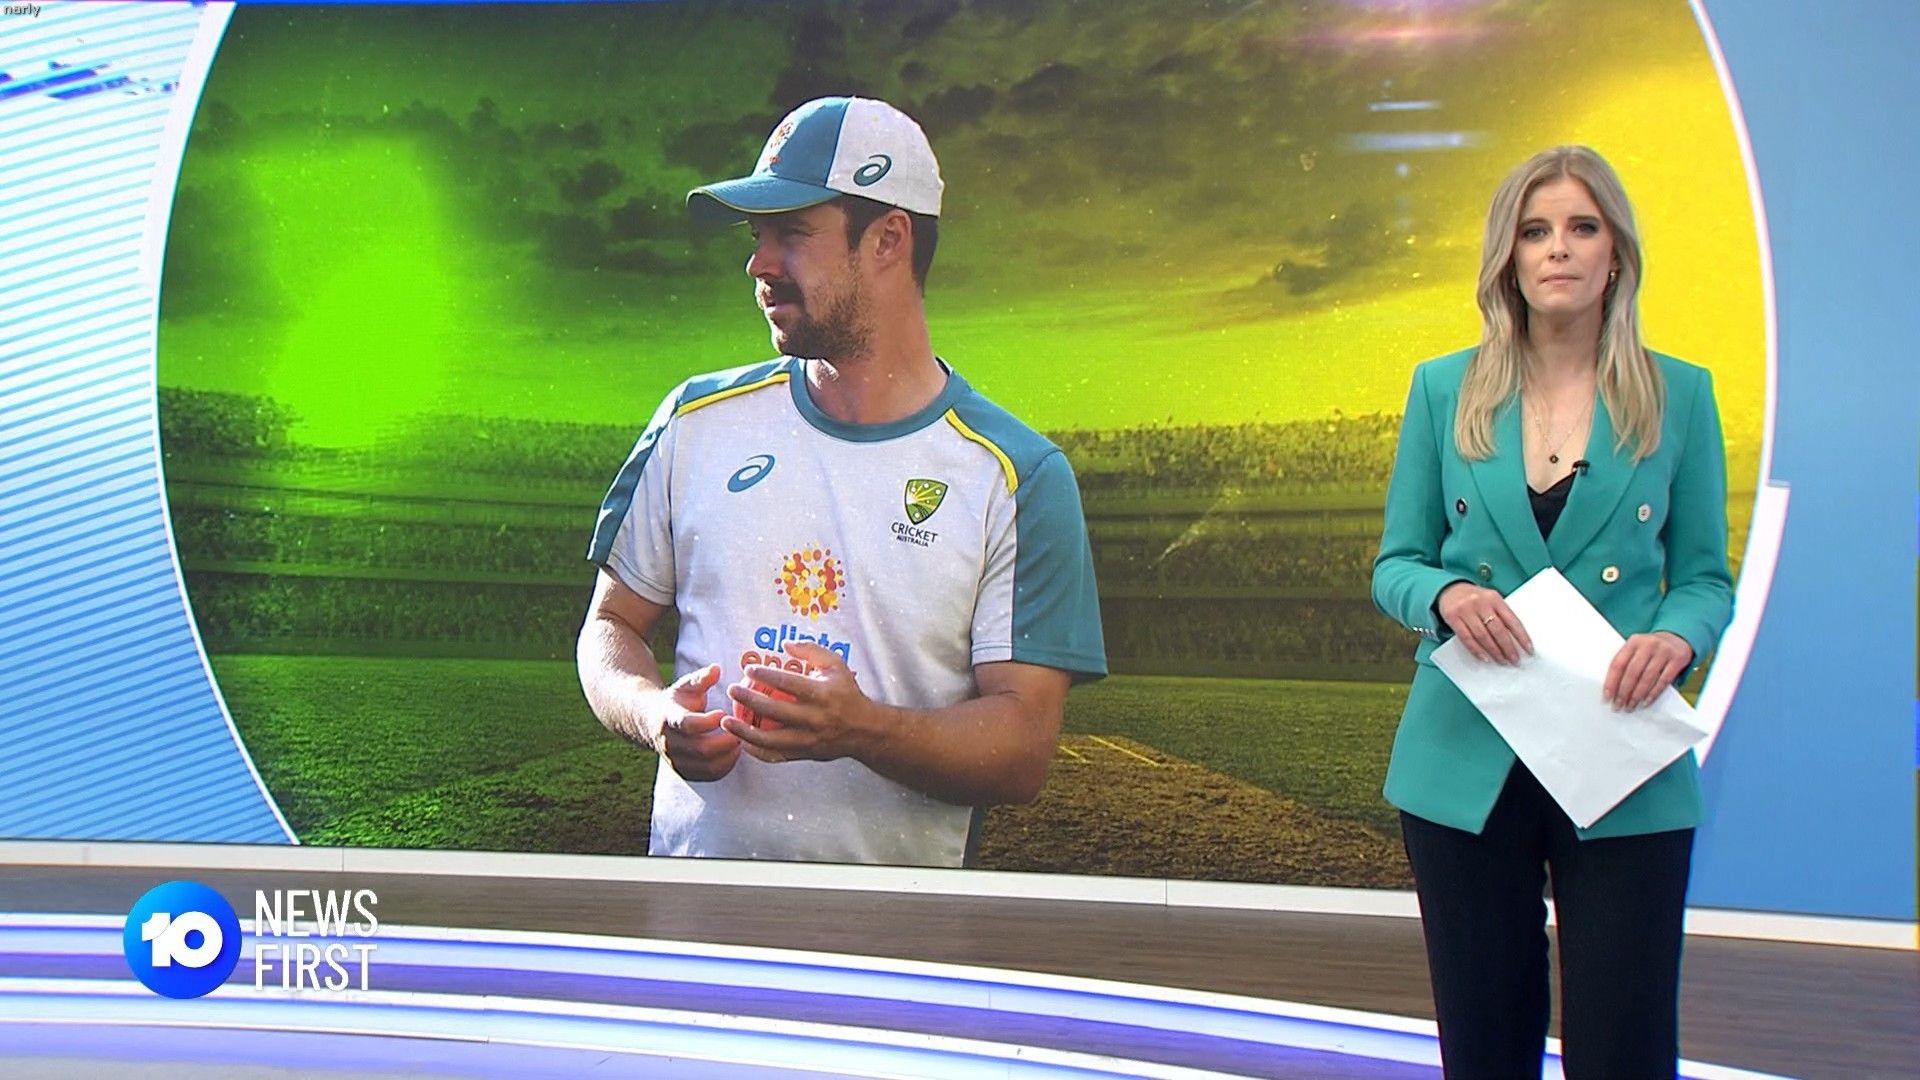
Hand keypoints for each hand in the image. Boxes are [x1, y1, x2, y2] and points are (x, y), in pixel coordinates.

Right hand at [644, 663, 740, 780]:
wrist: (651, 723)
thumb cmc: (676, 701)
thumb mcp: (685, 686)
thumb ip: (701, 679)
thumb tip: (716, 669)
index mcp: (669, 718)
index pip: (687, 725)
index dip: (708, 722)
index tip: (723, 714)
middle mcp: (670, 743)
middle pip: (700, 750)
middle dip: (725, 742)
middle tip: (742, 732)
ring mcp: (676, 760)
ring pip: (706, 766)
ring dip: (728, 756)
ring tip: (741, 742)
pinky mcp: (683, 772)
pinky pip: (708, 776)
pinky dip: (725, 767)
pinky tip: (734, 753)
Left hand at [723, 642, 878, 763]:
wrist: (864, 730)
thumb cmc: (847, 694)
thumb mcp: (836, 666)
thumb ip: (811, 651)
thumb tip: (785, 644)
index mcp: (822, 694)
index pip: (788, 683)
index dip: (765, 675)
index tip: (749, 670)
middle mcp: (815, 718)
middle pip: (775, 710)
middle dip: (749, 699)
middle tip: (733, 689)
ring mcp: (808, 740)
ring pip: (770, 739)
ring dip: (744, 731)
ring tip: (727, 721)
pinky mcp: (804, 754)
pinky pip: (775, 755)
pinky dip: (756, 750)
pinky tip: (742, 741)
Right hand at [1436, 581, 1532, 664]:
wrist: (1449, 589)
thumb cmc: (1474, 599)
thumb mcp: (1490, 601)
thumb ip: (1500, 616)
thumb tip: (1515, 640)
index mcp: (1494, 598)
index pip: (1511, 620)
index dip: (1522, 637)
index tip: (1529, 650)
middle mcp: (1480, 603)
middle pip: (1497, 630)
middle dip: (1508, 648)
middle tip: (1514, 660)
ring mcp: (1465, 610)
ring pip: (1482, 635)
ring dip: (1494, 651)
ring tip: (1501, 661)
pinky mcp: (1452, 617)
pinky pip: (1466, 638)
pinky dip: (1476, 650)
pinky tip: (1484, 657)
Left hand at [1604, 632, 1692, 710]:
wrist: (1677, 638)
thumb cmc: (1651, 648)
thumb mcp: (1637, 649)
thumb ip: (1626, 662)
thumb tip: (1612, 688)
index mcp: (1634, 641)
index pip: (1618, 663)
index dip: (1611, 681)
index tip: (1607, 696)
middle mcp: (1648, 644)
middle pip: (1632, 672)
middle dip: (1623, 692)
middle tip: (1618, 705)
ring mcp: (1664, 652)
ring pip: (1647, 677)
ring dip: (1637, 695)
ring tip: (1630, 706)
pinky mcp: (1677, 660)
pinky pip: (1663, 680)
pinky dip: (1653, 693)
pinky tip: (1645, 702)